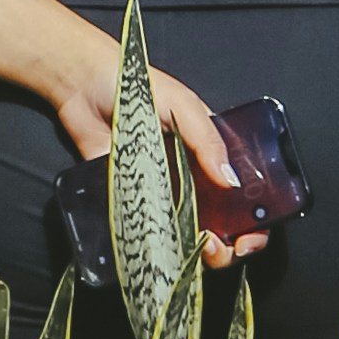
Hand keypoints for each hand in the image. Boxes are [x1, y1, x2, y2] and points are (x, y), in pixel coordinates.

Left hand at [42, 49, 261, 268]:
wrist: (84, 88)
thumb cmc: (137, 86)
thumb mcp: (184, 106)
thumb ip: (208, 141)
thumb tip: (231, 181)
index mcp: (211, 155)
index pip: (245, 196)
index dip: (254, 222)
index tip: (249, 238)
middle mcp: (191, 180)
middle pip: (222, 225)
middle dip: (228, 246)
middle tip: (216, 246)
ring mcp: (162, 194)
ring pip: (188, 236)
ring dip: (197, 252)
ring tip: (195, 246)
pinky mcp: (131, 202)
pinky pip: (148, 231)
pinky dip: (159, 245)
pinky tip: (163, 246)